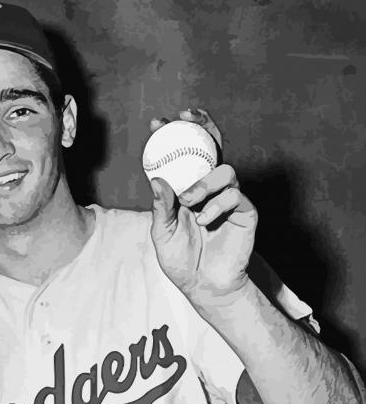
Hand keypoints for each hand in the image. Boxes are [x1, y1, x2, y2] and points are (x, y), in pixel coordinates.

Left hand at [148, 109, 257, 305]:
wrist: (202, 285)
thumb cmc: (180, 258)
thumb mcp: (162, 232)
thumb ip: (161, 207)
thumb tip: (158, 179)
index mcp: (187, 188)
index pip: (183, 154)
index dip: (173, 134)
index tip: (157, 123)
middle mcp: (210, 188)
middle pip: (213, 147)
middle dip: (202, 126)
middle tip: (186, 119)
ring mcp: (229, 198)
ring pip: (226, 171)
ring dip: (204, 183)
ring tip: (188, 202)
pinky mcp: (245, 213)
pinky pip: (235, 197)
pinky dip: (216, 206)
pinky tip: (204, 221)